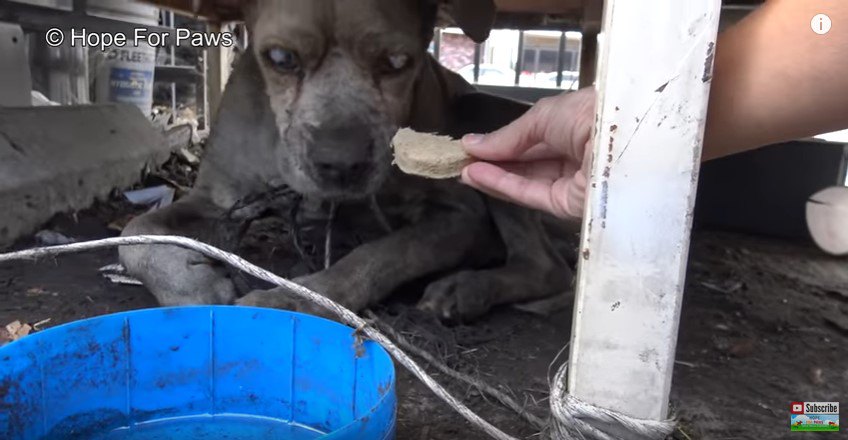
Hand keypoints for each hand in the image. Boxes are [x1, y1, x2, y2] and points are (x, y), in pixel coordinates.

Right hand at [460, 87, 595, 218]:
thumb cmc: (590, 114)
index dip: (505, 141)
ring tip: (462, 169)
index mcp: (581, 126)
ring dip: (493, 174)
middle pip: (530, 162)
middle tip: (460, 159)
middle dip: (495, 160)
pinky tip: (477, 176)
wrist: (623, 142)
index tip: (472, 144)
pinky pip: (531, 194)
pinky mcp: (570, 206)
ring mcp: (574, 183)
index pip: (537, 137)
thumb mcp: (544, 115)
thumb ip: (508, 136)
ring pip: (527, 180)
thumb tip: (472, 145)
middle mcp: (578, 155)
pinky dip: (503, 185)